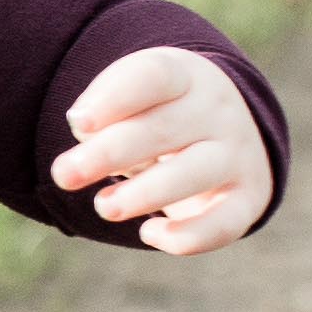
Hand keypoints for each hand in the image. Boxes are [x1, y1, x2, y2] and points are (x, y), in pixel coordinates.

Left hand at [50, 46, 272, 255]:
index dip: (113, 99)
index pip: (152, 76)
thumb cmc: (157, 109)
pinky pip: (225, 224)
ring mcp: (237, 154)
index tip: (76, 123)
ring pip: (194, 174)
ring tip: (103, 207)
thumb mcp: (131, 94)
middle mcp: (217, 111)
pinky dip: (188, 237)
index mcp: (184, 75)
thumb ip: (103, 110)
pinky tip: (148, 233)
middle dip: (108, 155)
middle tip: (64, 175)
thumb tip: (85, 137)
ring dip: (144, 194)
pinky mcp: (247, 199)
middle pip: (163, 129)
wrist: (224, 125)